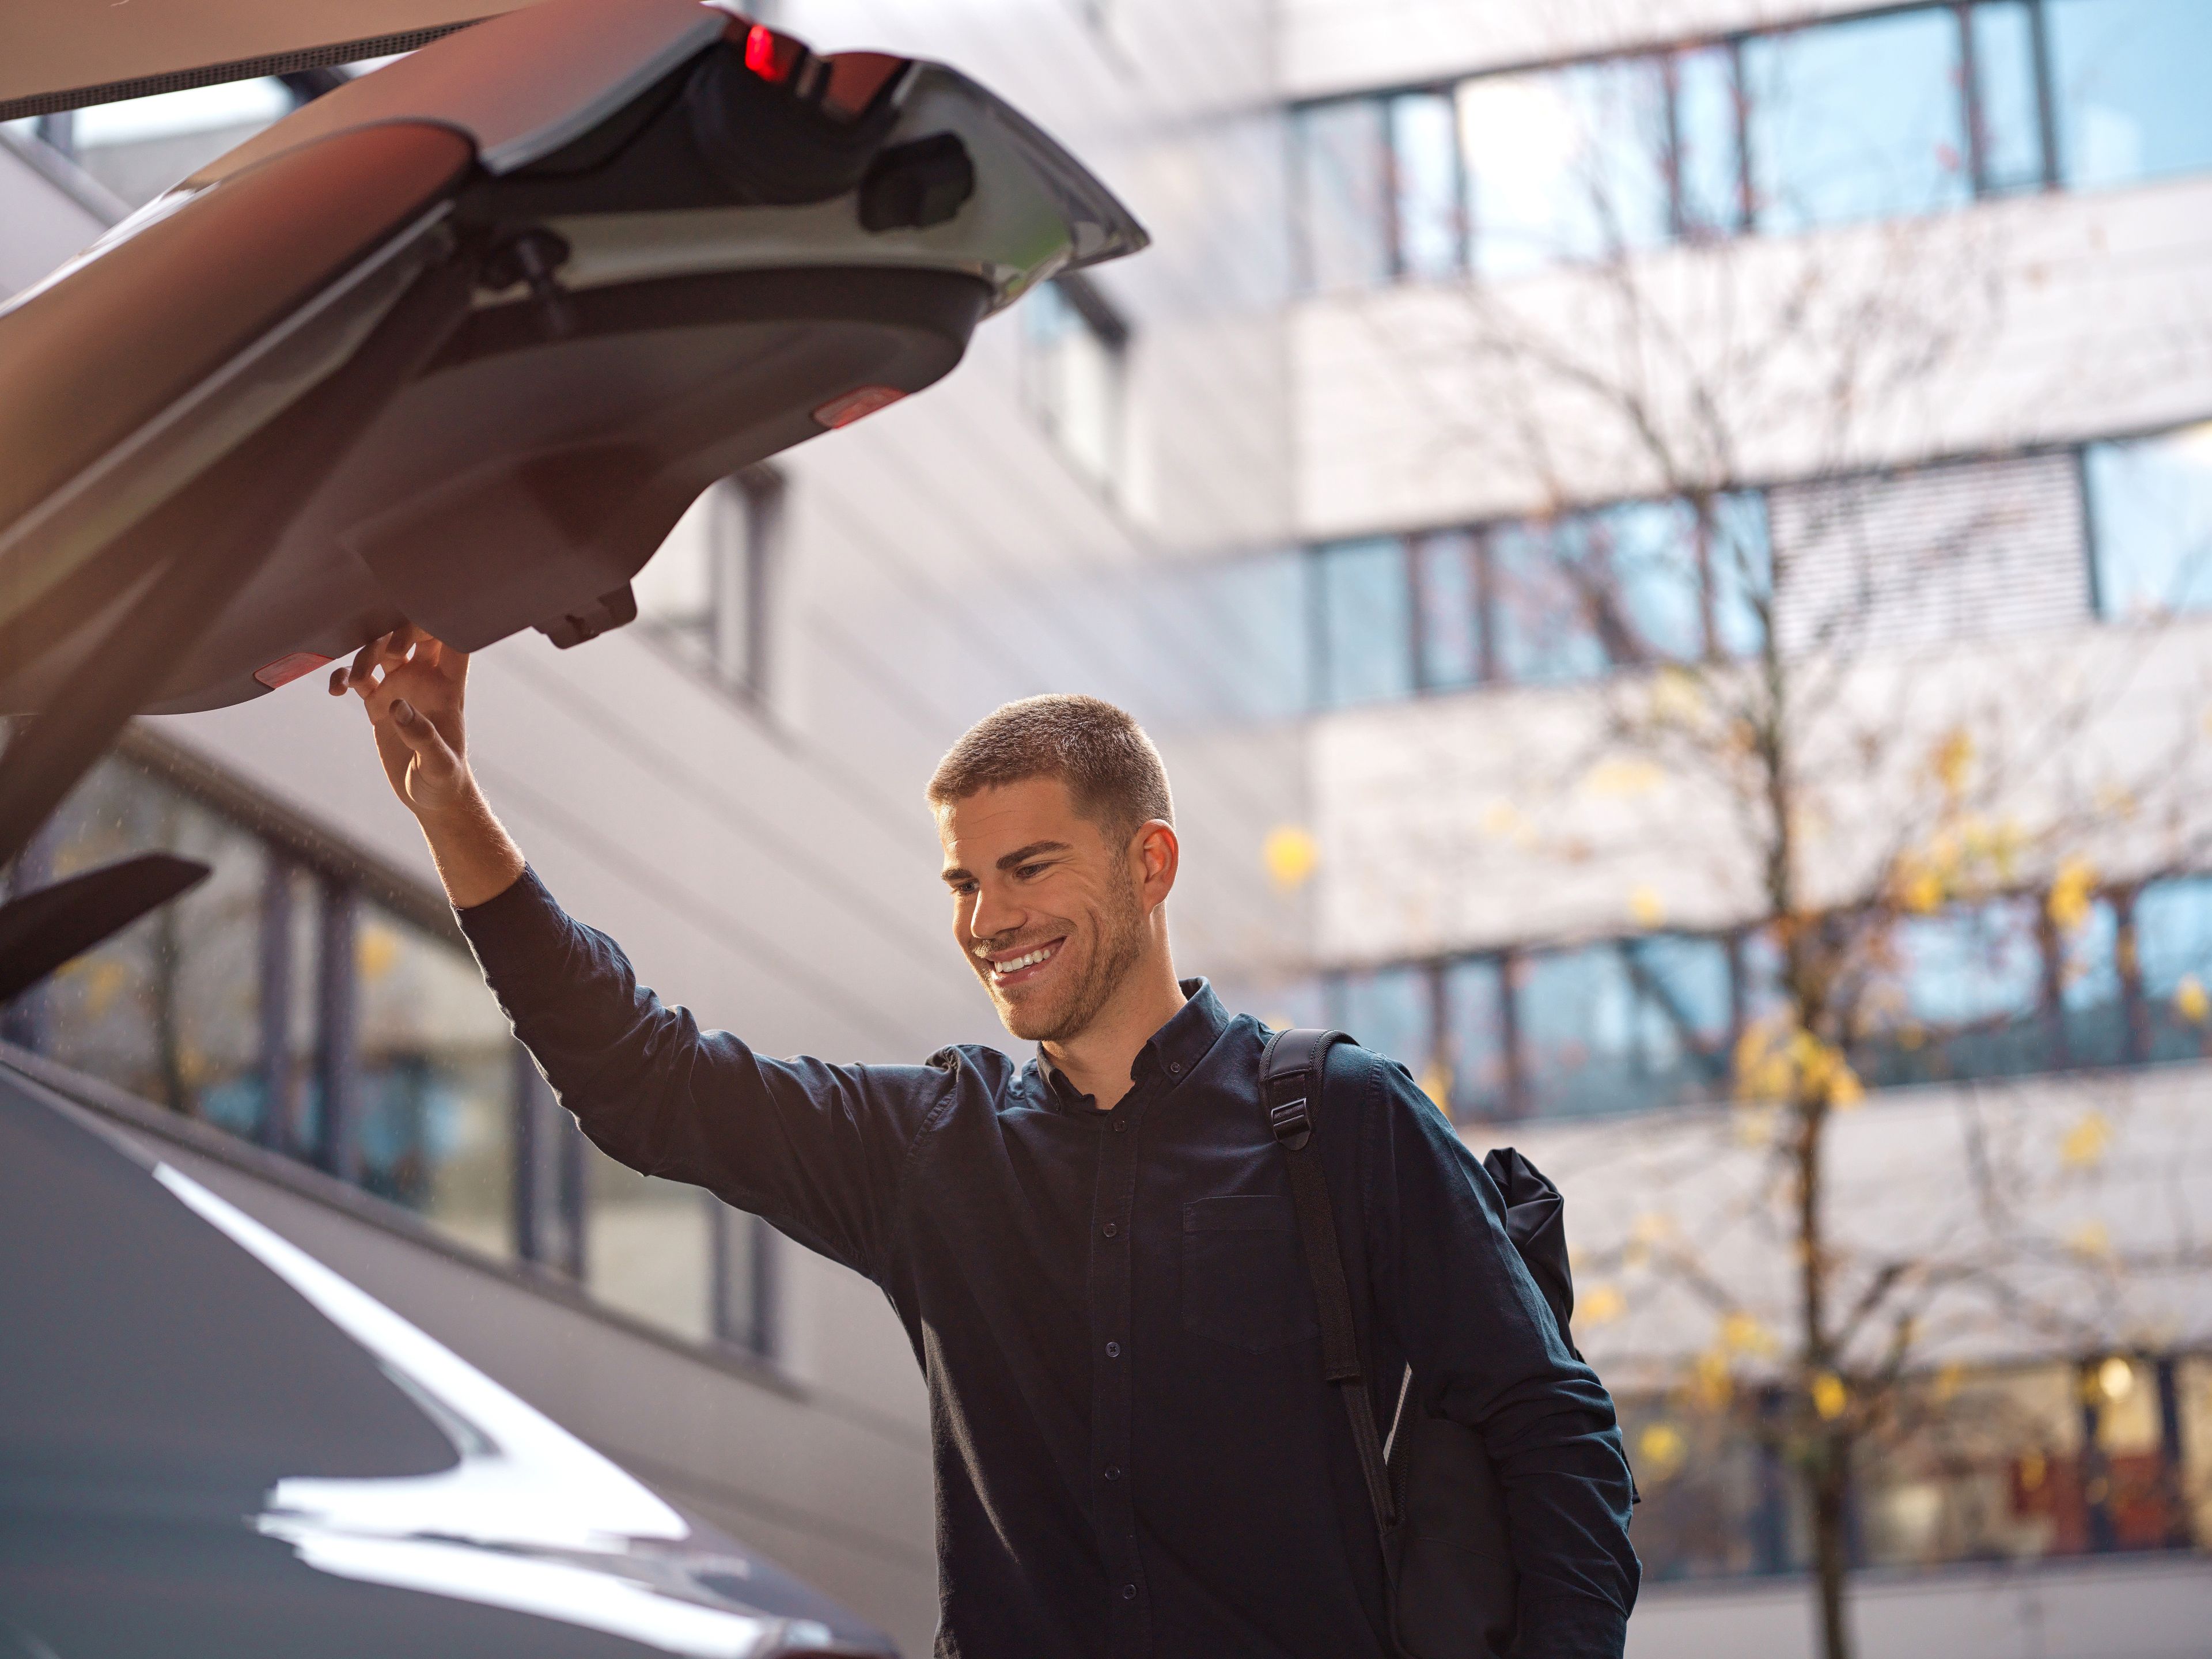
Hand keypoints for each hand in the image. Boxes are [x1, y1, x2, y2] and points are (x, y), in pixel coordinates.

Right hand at [329, 624, 473, 820]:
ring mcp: (401, 688)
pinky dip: (344, 676)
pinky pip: (358, 677)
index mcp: (448, 687)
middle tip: (388, 653)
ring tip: (354, 682)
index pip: (453, 642)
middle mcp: (425, 680)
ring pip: (381, 650)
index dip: (441, 623)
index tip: (421, 619)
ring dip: (365, 654)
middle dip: (398, 631)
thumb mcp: (438, 764)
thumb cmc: (444, 780)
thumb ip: (422, 736)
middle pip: (413, 635)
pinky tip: (336, 691)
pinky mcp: (379, 702)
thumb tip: (398, 706)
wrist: (430, 796)